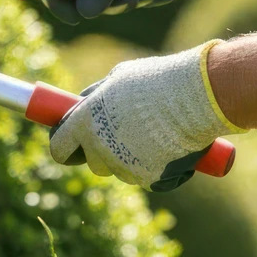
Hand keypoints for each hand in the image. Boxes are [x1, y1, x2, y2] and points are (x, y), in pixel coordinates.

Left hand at [49, 43, 240, 189]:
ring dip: (130, 159)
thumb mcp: (119, 78)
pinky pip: (145, 177)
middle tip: (123, 135)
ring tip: (154, 134)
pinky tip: (168, 147)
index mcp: (85, 122)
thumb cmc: (158, 81)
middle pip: (92, 163)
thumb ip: (98, 96)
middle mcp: (99, 148)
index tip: (72, 147)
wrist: (197, 96)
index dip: (65, 148)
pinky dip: (154, 167)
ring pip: (120, 171)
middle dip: (103, 153)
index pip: (60, 148)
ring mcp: (123, 166)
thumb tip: (85, 103)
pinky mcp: (148, 178)